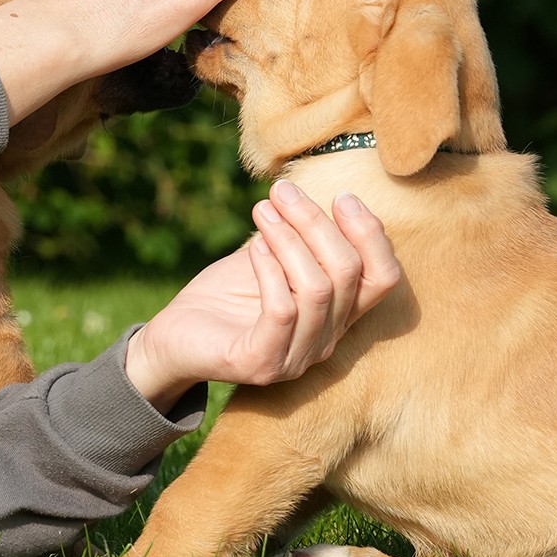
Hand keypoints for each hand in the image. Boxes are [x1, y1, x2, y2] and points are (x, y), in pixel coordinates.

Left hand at [123, 182, 405, 411]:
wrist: (173, 339)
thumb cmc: (224, 296)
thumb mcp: (269, 258)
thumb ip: (298, 238)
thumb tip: (312, 193)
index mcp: (337, 316)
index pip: (383, 279)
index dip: (371, 234)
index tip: (342, 196)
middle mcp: (327, 341)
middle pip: (350, 273)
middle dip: (316, 222)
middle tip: (282, 192)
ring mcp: (297, 358)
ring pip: (318, 288)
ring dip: (289, 238)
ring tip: (262, 210)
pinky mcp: (262, 363)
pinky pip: (282, 310)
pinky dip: (269, 270)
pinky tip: (253, 246)